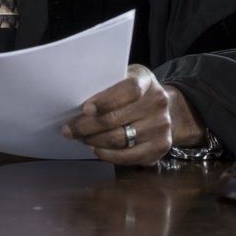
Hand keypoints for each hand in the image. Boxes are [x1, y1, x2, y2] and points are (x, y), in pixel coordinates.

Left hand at [61, 64, 203, 165]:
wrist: (166, 110)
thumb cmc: (133, 94)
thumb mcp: (124, 79)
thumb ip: (106, 85)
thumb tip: (75, 100)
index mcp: (146, 81)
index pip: (128, 89)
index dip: (105, 100)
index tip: (85, 109)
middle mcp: (158, 103)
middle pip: (117, 118)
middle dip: (87, 126)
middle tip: (69, 129)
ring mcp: (161, 126)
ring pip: (119, 139)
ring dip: (94, 141)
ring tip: (81, 138)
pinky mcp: (161, 147)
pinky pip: (128, 156)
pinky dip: (108, 155)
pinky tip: (96, 149)